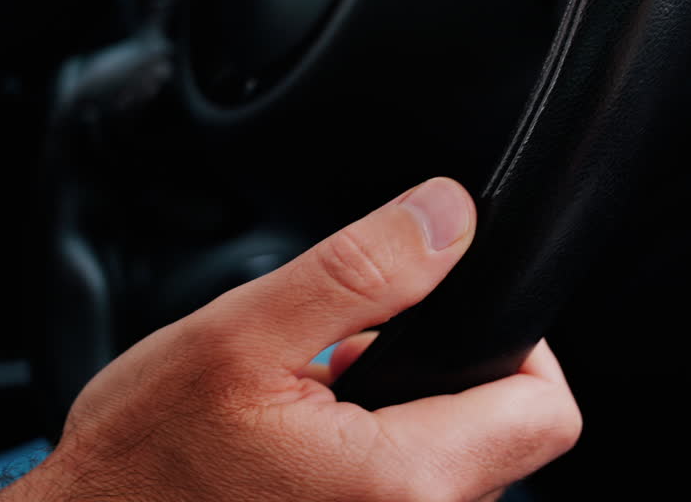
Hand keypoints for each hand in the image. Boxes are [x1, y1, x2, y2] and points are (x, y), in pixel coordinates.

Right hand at [0, 178, 581, 500]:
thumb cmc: (143, 465)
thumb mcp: (242, 336)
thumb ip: (361, 272)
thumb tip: (450, 216)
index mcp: (405, 484)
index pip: (547, 411)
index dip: (520, 347)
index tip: (451, 319)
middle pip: (506, 436)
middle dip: (443, 377)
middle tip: (351, 364)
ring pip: (457, 465)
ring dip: (403, 418)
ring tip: (317, 406)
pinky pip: (411, 493)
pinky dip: (379, 456)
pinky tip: (311, 443)